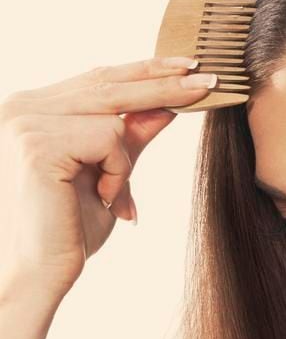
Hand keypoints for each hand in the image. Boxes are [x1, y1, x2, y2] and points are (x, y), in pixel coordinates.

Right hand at [0, 56, 213, 297]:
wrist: (42, 272)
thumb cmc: (72, 230)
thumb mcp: (112, 175)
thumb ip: (132, 140)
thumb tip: (166, 107)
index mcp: (36, 109)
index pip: (99, 78)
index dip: (146, 71)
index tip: (189, 66)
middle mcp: (24, 106)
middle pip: (110, 83)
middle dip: (165, 84)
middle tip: (209, 81)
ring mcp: (26, 120)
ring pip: (114, 114)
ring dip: (125, 160)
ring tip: (112, 196)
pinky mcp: (38, 141)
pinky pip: (109, 139)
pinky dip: (118, 172)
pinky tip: (102, 198)